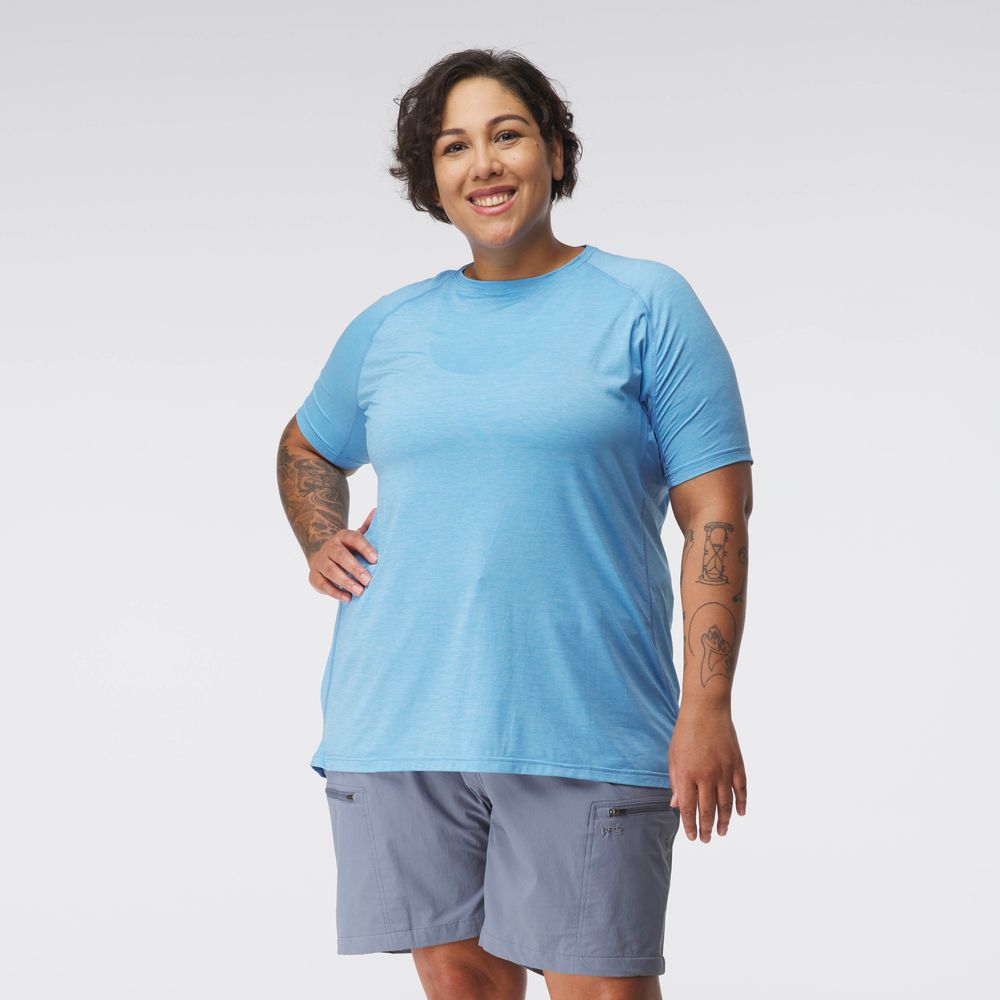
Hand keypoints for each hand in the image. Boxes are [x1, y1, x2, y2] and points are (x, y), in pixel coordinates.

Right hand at [307, 507, 377, 601]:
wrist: (322, 554)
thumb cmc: (348, 548)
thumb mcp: (357, 537)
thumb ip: (368, 527)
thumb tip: (378, 511)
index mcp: (342, 536)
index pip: (354, 539)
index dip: (365, 548)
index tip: (376, 560)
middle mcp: (329, 547)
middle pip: (341, 556)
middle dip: (355, 568)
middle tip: (368, 580)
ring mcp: (319, 561)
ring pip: (330, 570)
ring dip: (345, 581)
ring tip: (360, 591)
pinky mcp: (314, 576)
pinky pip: (322, 584)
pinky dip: (334, 592)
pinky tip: (348, 598)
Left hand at [668, 703, 746, 841]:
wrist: (706, 710)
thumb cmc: (685, 733)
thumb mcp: (673, 757)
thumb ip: (676, 782)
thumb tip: (676, 806)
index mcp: (687, 775)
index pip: (689, 809)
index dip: (690, 826)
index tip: (692, 837)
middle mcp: (707, 776)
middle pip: (708, 811)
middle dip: (707, 829)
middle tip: (707, 840)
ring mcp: (724, 771)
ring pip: (726, 805)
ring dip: (724, 821)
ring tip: (722, 832)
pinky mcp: (737, 764)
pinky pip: (741, 790)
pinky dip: (741, 804)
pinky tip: (739, 814)